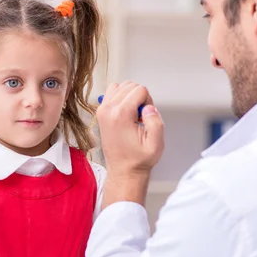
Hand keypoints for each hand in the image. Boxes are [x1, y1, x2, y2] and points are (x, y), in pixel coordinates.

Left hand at [97, 81, 164, 206]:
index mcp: (120, 115)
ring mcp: (102, 110)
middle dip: (140, 98)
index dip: (149, 101)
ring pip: (120, 86)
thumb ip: (155, 122)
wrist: (123, 170)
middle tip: (141, 117)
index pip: (140, 89)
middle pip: (130, 86)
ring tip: (133, 115)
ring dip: (130, 97)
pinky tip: (126, 113)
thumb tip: (148, 107)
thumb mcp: (156, 143)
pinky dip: (121, 98)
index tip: (146, 117)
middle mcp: (108, 110)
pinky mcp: (101, 112)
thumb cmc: (138, 159)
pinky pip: (112, 93)